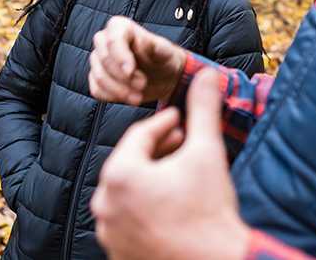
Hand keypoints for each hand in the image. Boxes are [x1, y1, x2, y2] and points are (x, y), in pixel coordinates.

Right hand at [89, 16, 186, 104]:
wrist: (162, 77)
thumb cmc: (162, 59)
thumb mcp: (165, 52)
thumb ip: (154, 46)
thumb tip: (143, 41)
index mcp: (120, 27)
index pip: (113, 40)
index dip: (120, 57)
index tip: (131, 72)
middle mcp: (105, 40)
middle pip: (103, 58)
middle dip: (122, 77)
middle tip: (141, 85)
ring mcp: (98, 60)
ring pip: (99, 76)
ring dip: (119, 90)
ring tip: (138, 97)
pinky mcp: (97, 78)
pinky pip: (96, 89)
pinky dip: (112, 97)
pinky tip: (128, 97)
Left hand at [91, 69, 249, 259]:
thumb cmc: (210, 209)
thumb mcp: (207, 152)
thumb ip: (202, 109)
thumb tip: (206, 74)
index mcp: (120, 175)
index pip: (139, 136)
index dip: (163, 123)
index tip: (182, 118)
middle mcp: (105, 204)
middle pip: (131, 164)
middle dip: (158, 150)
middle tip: (183, 142)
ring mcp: (110, 232)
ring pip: (129, 192)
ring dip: (151, 178)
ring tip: (179, 172)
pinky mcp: (118, 253)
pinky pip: (129, 219)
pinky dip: (146, 207)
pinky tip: (171, 202)